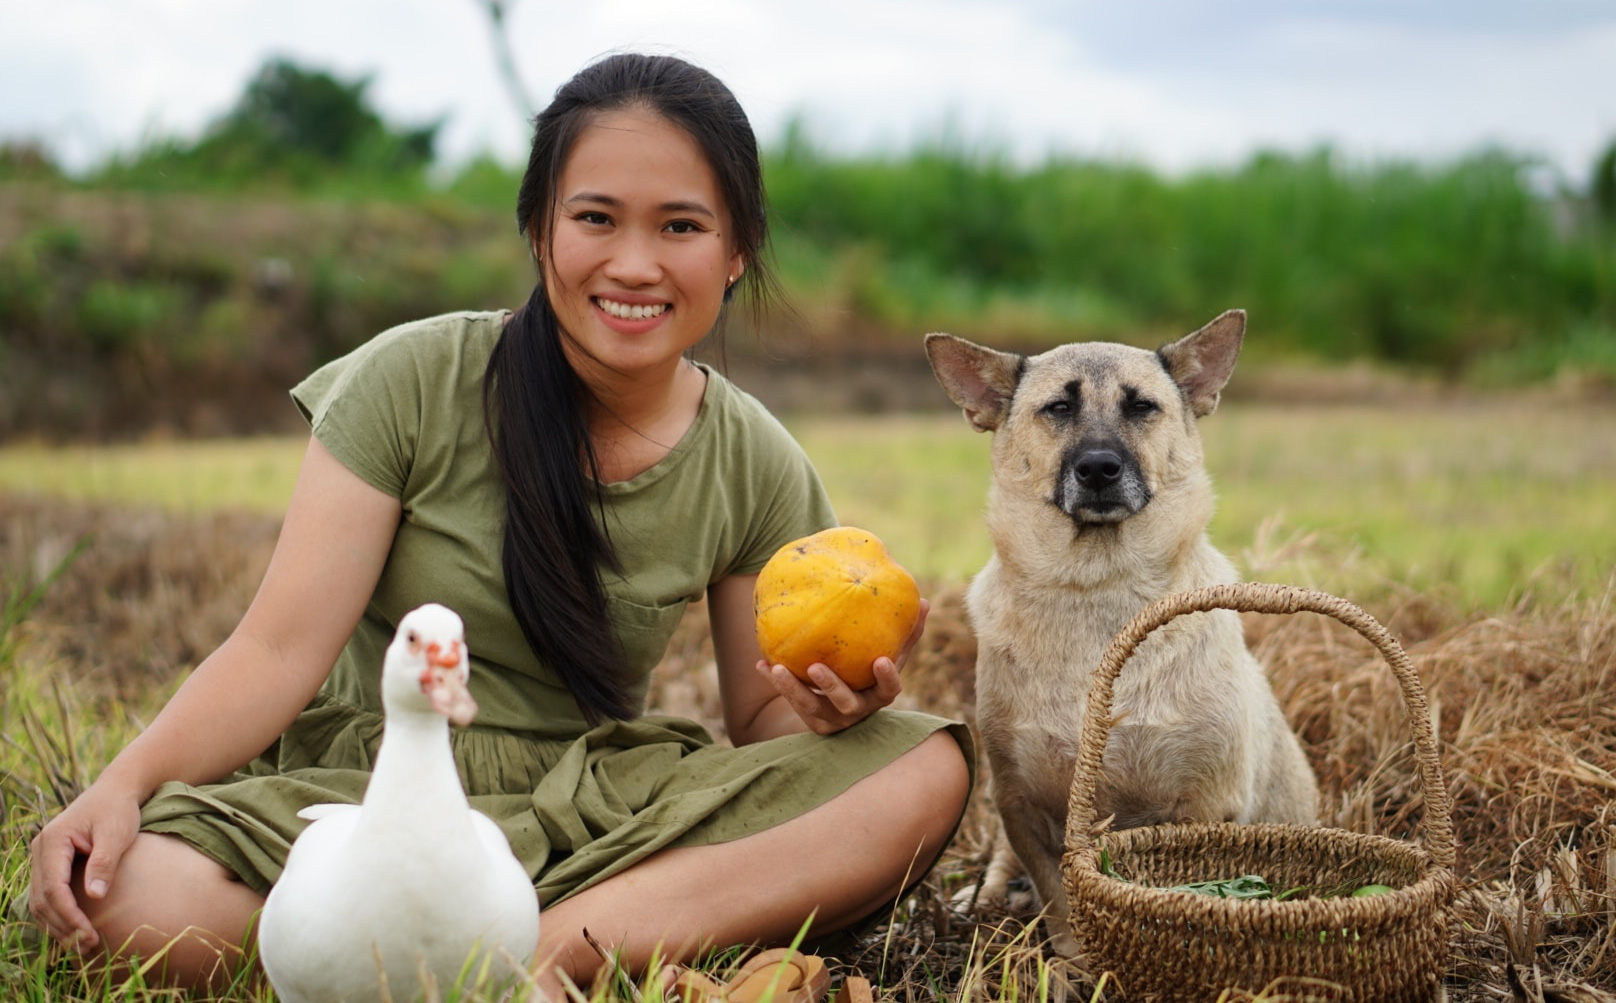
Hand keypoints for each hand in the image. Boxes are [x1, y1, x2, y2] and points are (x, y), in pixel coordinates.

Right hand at [27, 781, 142, 951]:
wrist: (115, 792)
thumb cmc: (118, 810)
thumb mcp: (117, 833)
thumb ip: (104, 862)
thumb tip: (95, 896)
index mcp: (53, 841)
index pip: (53, 888)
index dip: (68, 915)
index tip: (87, 934)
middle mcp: (40, 850)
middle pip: (42, 900)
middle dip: (63, 926)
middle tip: (88, 946)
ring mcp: (42, 858)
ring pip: (40, 902)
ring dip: (58, 926)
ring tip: (83, 945)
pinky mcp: (51, 865)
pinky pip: (47, 896)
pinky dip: (59, 915)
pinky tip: (76, 930)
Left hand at [756, 599, 929, 734]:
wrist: (847, 709)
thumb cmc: (872, 673)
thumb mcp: (891, 655)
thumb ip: (907, 634)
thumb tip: (925, 601)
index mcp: (880, 694)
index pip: (889, 690)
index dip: (887, 678)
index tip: (880, 660)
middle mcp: (858, 710)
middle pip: (846, 703)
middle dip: (832, 686)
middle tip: (816, 667)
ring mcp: (834, 720)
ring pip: (811, 706)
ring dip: (793, 688)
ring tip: (777, 667)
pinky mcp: (813, 723)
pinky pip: (791, 701)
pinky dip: (776, 682)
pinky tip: (761, 663)